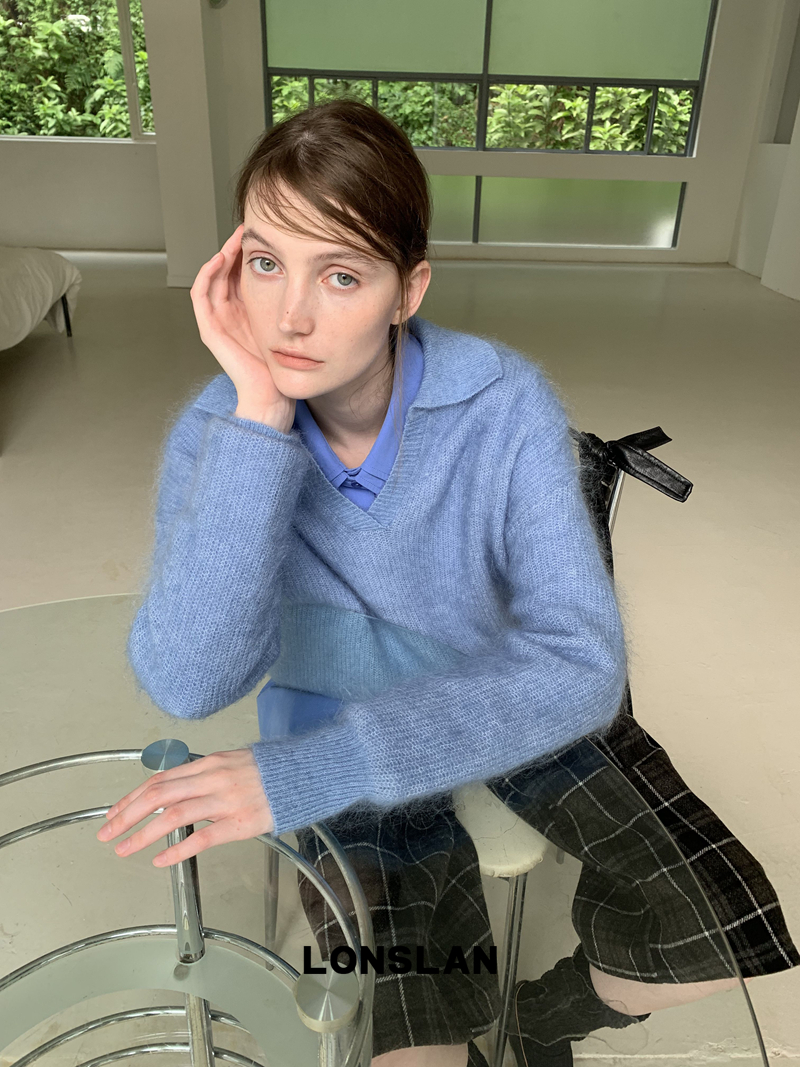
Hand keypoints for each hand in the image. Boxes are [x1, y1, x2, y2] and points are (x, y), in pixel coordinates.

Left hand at [96, 748, 273, 866]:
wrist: (306, 773)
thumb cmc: (271, 771)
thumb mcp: (233, 763)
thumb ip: (206, 776)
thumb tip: (178, 791)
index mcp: (209, 763)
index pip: (161, 779)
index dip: (133, 797)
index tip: (115, 812)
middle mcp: (213, 778)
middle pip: (159, 794)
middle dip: (127, 814)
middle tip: (106, 833)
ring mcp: (227, 800)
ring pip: (174, 814)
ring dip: (143, 833)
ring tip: (124, 848)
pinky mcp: (242, 822)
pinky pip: (204, 836)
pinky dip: (178, 849)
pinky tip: (160, 860)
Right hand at [190, 224, 295, 431]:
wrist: (272, 396)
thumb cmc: (284, 368)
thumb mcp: (292, 326)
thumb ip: (293, 303)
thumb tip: (309, 273)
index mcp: (248, 313)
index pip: (242, 274)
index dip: (249, 253)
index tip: (264, 236)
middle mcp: (231, 315)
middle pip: (226, 271)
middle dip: (236, 248)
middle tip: (248, 229)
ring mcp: (218, 322)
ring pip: (213, 277)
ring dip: (222, 254)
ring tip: (236, 238)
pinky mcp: (210, 330)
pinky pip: (200, 296)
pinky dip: (207, 275)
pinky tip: (220, 259)